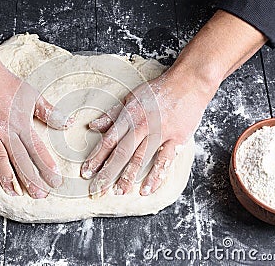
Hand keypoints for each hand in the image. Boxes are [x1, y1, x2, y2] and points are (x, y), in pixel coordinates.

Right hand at [0, 61, 72, 197]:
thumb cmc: (5, 82)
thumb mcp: (31, 94)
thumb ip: (48, 111)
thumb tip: (68, 123)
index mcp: (22, 122)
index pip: (37, 149)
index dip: (47, 166)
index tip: (55, 181)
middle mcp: (5, 130)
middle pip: (21, 159)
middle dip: (32, 178)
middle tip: (40, 194)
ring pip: (0, 160)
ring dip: (9, 178)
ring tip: (16, 194)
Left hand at [81, 70, 209, 196]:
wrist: (188, 82)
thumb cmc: (159, 90)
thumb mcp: (130, 98)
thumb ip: (111, 115)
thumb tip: (93, 126)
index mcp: (128, 116)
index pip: (108, 141)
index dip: (95, 158)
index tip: (86, 173)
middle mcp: (141, 126)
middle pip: (120, 153)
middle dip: (107, 173)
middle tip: (97, 190)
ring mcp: (159, 133)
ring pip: (140, 158)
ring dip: (128, 177)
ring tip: (118, 193)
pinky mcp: (177, 138)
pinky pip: (165, 160)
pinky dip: (156, 176)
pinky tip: (147, 189)